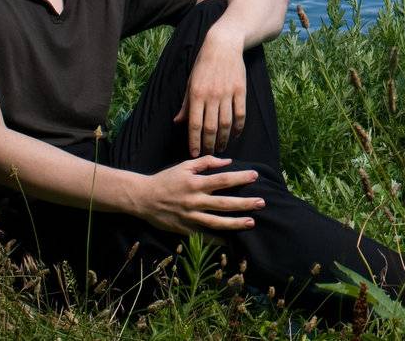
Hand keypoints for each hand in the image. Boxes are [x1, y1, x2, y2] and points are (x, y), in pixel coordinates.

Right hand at [136, 155, 262, 233]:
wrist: (143, 198)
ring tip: (251, 223)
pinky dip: (217, 240)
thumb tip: (227, 162)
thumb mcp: (184, 166)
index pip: (222, 180)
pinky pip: (204, 237)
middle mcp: (194, 201)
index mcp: (195, 184)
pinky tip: (231, 241)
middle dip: (244, 203)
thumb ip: (206, 163)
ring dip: (235, 223)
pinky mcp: (185, 229)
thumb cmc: (166, 179)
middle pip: (224, 203)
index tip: (255, 175)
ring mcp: (190, 217)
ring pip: (216, 223)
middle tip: (262, 202)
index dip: (240, 178)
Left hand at [174, 31, 247, 156]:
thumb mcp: (190, 82)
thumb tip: (177, 122)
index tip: (194, 153)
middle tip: (208, 154)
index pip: (194, 124)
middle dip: (208, 144)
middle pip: (210, 127)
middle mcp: (212, 96)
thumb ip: (186, 104)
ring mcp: (227, 93)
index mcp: (197, 94)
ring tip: (221, 148)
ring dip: (223, 139)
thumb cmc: (204, 64)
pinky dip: (238, 128)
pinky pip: (240, 114)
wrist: (223, 45)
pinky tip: (234, 135)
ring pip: (226, 123)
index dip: (194, 141)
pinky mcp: (240, 91)